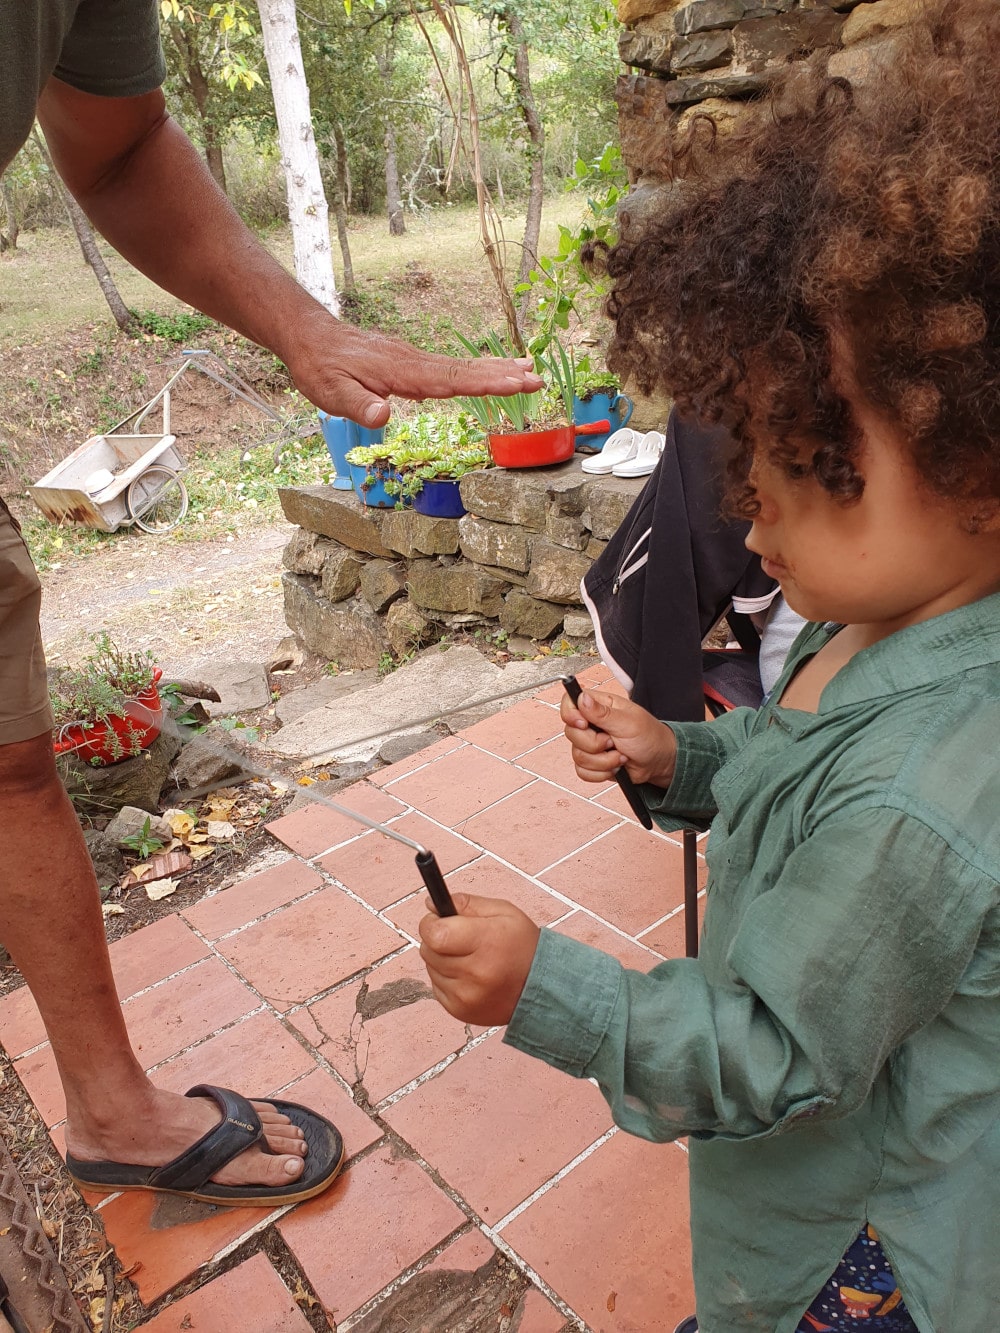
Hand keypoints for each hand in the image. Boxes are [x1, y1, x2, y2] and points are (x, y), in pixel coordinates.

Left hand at [283, 310, 544, 428]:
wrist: (310, 337)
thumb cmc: (321, 368)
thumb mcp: (332, 393)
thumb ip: (359, 406)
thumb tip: (384, 417)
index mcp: (402, 372)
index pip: (452, 380)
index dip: (486, 384)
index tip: (516, 384)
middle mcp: (414, 361)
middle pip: (465, 370)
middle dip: (503, 375)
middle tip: (537, 378)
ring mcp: (413, 359)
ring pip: (461, 366)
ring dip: (496, 369)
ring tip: (528, 368)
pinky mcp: (409, 361)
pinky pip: (450, 366)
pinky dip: (475, 368)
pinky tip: (487, 371)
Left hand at [419, 894, 540, 1026]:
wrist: (541, 987)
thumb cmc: (522, 945)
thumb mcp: (502, 912)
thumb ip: (466, 903)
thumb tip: (431, 905)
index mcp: (486, 943)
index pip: (434, 934)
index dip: (431, 923)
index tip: (439, 919)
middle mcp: (475, 974)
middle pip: (428, 950)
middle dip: (437, 939)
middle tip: (459, 938)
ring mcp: (466, 996)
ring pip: (431, 968)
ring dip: (442, 960)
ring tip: (469, 958)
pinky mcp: (460, 1011)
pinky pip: (436, 986)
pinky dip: (446, 978)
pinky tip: (468, 975)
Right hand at [560, 688, 676, 787]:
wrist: (659, 763)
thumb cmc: (650, 737)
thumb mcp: (628, 722)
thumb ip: (602, 712)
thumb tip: (582, 697)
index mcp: (599, 706)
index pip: (569, 702)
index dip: (570, 714)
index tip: (584, 724)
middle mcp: (591, 724)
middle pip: (571, 733)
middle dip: (594, 744)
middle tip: (613, 742)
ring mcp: (590, 744)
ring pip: (577, 755)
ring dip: (602, 761)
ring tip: (620, 755)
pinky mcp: (592, 762)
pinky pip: (582, 771)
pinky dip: (600, 773)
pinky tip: (615, 766)